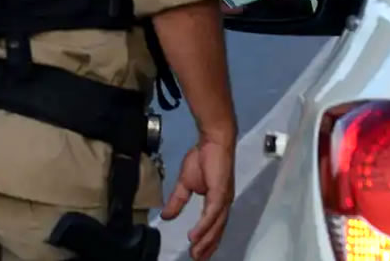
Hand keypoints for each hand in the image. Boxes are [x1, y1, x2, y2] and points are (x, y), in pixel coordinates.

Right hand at [159, 137, 234, 260]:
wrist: (212, 141)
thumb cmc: (202, 158)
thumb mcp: (185, 184)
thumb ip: (177, 201)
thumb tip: (166, 216)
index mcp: (217, 201)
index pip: (213, 226)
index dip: (207, 241)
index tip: (198, 254)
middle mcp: (223, 203)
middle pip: (216, 230)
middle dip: (207, 247)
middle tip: (197, 259)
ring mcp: (224, 199)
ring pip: (215, 226)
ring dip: (206, 241)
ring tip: (196, 253)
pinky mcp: (221, 192)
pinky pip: (212, 214)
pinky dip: (204, 226)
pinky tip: (195, 236)